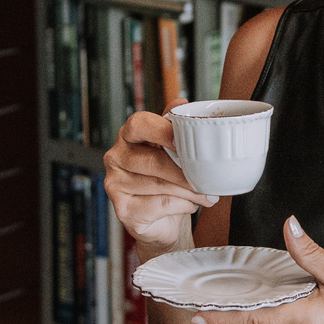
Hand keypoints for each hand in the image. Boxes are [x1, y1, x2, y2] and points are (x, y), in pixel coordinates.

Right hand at [103, 105, 218, 255]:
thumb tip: (180, 102)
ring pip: (159, 185)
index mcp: (128, 136)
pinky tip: (190, 205)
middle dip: (185, 171)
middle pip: (153, 160)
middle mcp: (116, 157)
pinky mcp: (123, 210)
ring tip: (206, 193)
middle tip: (208, 177)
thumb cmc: (168, 180)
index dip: (163, 130)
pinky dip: (182, 205)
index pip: (139, 124)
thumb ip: (174, 126)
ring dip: (189, 191)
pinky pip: (160, 204)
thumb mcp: (172, 150)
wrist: (164, 221)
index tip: (185, 140)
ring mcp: (115, 185)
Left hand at [192, 216, 323, 323]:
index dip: (219, 318)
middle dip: (246, 313)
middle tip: (237, 293)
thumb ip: (310, 255)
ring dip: (267, 322)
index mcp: (302, 322)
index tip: (195, 313)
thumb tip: (290, 226)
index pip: (248, 321)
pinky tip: (298, 315)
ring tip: (275, 299)